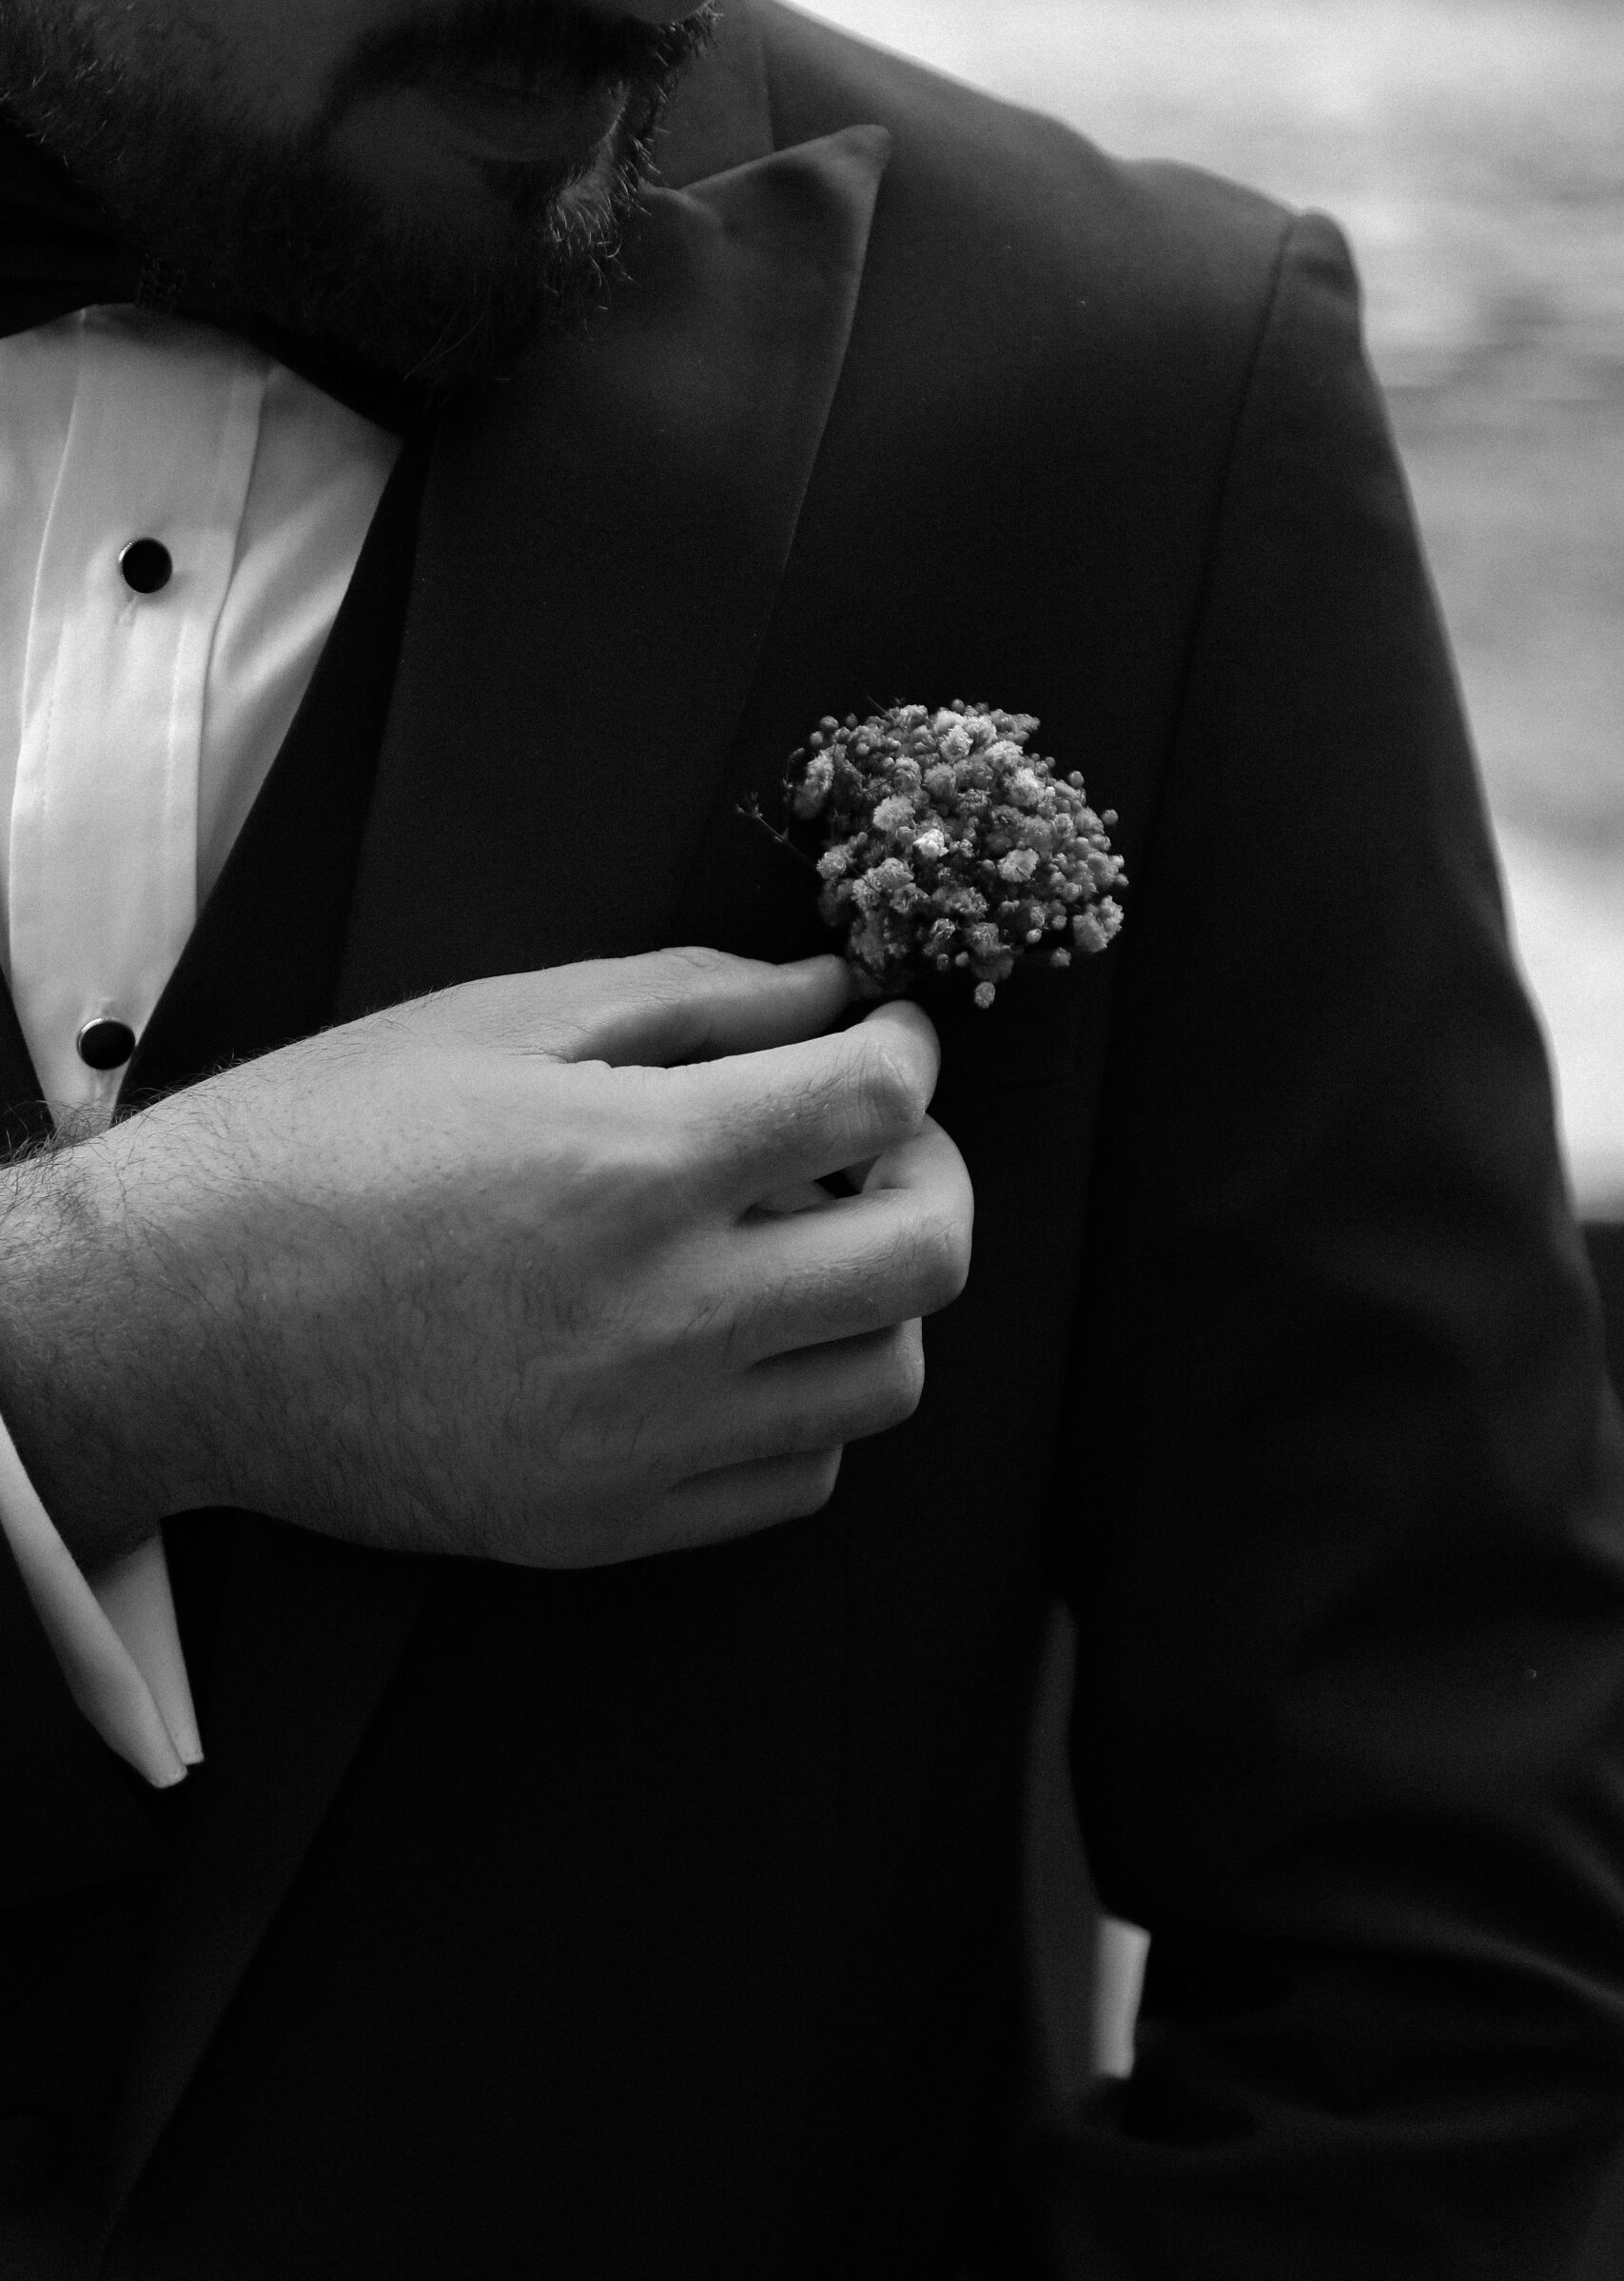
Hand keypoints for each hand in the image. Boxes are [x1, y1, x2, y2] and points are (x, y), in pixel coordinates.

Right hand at [0, 950, 972, 1569]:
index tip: (887, 1041)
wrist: (173, 1322)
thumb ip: (690, 998)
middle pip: (927, 1254)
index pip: (876, 1101)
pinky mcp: (608, 1524)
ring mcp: (644, 1437)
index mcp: (635, 1163)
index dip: (908, 1050)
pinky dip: (809, 1403)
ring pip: (887, 1380)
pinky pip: (797, 1479)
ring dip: (880, 1297)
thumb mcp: (495, 1022)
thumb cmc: (320, 1146)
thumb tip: (831, 990)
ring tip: (801, 1247)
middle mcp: (665, 1315)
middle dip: (933, 1173)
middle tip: (875, 1142)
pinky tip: (742, 1344)